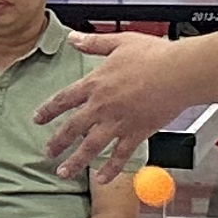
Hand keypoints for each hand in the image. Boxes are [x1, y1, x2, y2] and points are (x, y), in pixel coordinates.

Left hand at [33, 30, 190, 184]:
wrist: (180, 73)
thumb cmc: (154, 56)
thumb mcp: (119, 42)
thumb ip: (93, 43)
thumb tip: (73, 38)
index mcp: (95, 84)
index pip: (64, 100)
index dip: (48, 110)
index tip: (38, 119)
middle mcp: (102, 106)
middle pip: (72, 128)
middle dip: (57, 142)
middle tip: (48, 152)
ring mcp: (118, 123)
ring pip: (90, 147)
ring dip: (75, 161)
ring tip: (64, 172)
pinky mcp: (137, 134)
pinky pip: (120, 156)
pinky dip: (110, 169)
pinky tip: (102, 179)